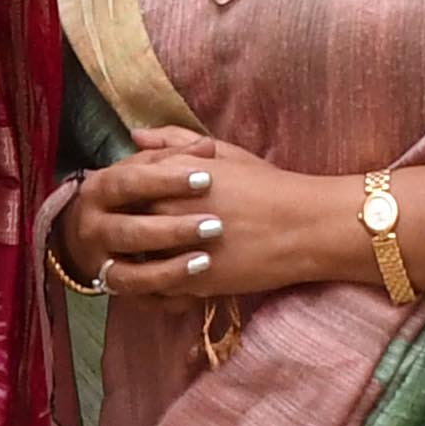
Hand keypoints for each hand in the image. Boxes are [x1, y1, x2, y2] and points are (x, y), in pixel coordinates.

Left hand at [59, 141, 346, 304]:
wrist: (304, 225)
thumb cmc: (267, 185)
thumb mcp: (222, 153)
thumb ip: (174, 142)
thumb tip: (136, 136)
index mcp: (172, 173)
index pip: (122, 183)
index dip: (120, 193)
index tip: (128, 200)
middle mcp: (169, 207)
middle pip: (122, 221)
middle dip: (120, 227)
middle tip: (127, 233)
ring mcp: (179, 246)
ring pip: (134, 259)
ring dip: (134, 261)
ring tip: (145, 259)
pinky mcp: (194, 279)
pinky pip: (157, 289)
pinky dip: (155, 288)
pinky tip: (164, 282)